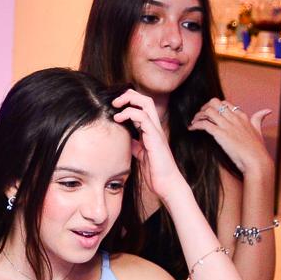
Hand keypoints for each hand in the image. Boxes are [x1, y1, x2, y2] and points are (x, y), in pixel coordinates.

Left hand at [112, 88, 185, 203]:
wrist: (166, 184)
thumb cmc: (155, 171)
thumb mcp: (140, 155)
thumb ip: (135, 145)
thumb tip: (126, 139)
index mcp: (151, 130)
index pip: (143, 107)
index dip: (130, 101)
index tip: (115, 106)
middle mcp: (155, 127)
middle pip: (146, 100)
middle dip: (129, 95)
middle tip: (114, 101)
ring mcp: (156, 131)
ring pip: (146, 104)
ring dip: (129, 101)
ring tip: (115, 106)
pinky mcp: (155, 137)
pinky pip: (144, 118)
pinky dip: (130, 114)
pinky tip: (119, 119)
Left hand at [188, 98, 273, 177]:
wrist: (256, 161)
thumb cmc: (257, 149)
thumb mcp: (259, 131)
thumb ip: (259, 119)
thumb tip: (267, 110)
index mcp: (242, 116)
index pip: (225, 103)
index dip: (215, 106)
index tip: (209, 113)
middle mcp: (234, 118)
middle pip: (214, 103)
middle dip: (204, 107)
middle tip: (199, 115)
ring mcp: (227, 125)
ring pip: (208, 111)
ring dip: (198, 115)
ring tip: (194, 122)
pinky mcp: (220, 134)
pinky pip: (204, 124)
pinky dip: (196, 125)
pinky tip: (192, 129)